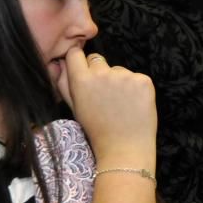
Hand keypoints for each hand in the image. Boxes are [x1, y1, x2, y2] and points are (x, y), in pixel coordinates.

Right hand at [59, 50, 156, 168]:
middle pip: (97, 60)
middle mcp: (102, 73)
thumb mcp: (75, 108)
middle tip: (105, 96)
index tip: (85, 71)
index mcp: (81, 80)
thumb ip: (64, 83)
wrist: (124, 149)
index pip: (76, 53)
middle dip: (100, 72)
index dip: (80, 62)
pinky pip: (137, 78)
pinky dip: (136, 89)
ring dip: (119, 82)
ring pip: (119, 70)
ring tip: (121, 105)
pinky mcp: (143, 81)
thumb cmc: (97, 130)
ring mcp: (125, 76)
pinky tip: (134, 105)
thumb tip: (59, 62)